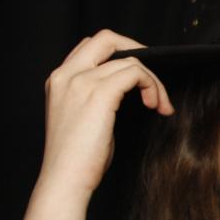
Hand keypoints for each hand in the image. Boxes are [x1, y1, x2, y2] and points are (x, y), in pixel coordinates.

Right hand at [38, 29, 173, 197]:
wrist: (65, 180)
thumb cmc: (78, 158)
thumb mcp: (84, 118)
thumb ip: (97, 96)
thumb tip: (128, 88)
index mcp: (59, 79)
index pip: (91, 46)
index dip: (120, 53)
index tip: (139, 76)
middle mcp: (66, 75)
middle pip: (107, 39)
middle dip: (139, 51)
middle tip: (155, 78)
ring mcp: (81, 82)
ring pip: (130, 60)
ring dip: (153, 81)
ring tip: (159, 104)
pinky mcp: (99, 94)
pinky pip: (136, 73)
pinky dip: (152, 86)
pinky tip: (155, 106)